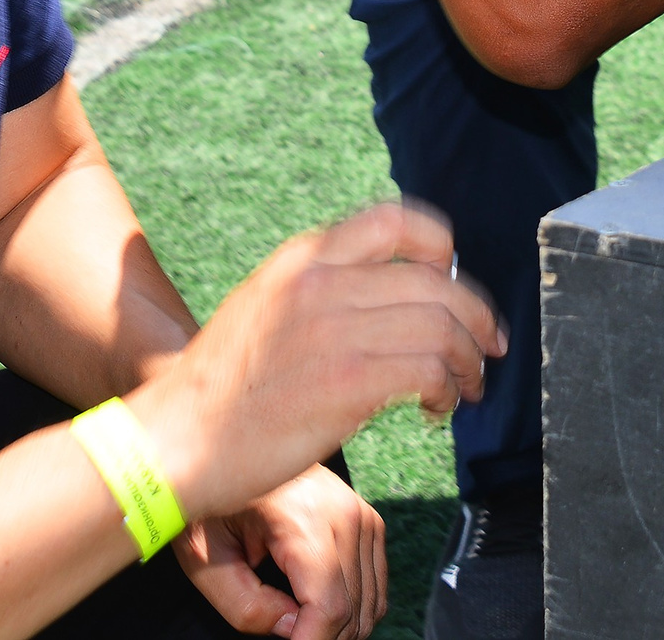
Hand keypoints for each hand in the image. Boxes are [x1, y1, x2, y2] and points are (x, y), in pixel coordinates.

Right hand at [124, 203, 502, 524]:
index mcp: (303, 259)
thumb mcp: (263, 307)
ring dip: (468, 362)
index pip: (397, 221)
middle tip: (487, 348)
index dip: (443, 248)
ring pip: (441, 326)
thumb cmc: (220, 390)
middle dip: (477, 317)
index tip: (457, 282)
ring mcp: (335, 330)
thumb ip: (320, 292)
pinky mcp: (348, 382)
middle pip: (436, 280)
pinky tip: (435, 408)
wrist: (176, 441)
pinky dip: (448, 390)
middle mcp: (321, 282)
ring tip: (463, 388)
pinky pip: (430, 370)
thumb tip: (387, 301)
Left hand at [175, 466, 386, 638]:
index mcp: (305, 518)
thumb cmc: (211, 503)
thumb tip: (291, 627)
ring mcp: (362, 514)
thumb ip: (245, 605)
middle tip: (282, 630)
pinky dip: (351, 607)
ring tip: (296, 621)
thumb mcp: (205, 558)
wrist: (230, 451)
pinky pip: (375, 584)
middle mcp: (346, 514)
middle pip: (352, 611)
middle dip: (319, 637)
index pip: (329, 606)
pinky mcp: (368, 519)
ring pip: (370, 604)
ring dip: (336, 626)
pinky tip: (315, 605)